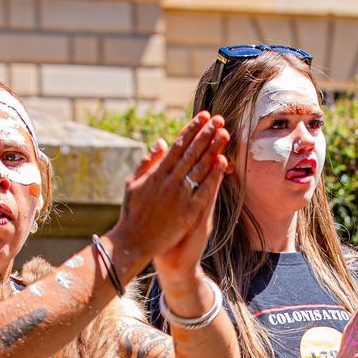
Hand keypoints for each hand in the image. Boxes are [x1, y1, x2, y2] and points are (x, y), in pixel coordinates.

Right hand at [110, 112, 229, 266]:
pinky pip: (204, 191)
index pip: (178, 145)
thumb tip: (161, 141)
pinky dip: (214, 176)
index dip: (192, 129)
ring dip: (213, 149)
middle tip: (219, 119)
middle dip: (206, 133)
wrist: (134, 241)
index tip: (203, 116)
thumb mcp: (133, 183)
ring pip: (200, 167)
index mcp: (157, 173)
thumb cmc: (132, 213)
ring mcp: (180, 196)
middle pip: (192, 152)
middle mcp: (169, 181)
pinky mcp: (188, 212)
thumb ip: (148, 162)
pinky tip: (223, 163)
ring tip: (224, 134)